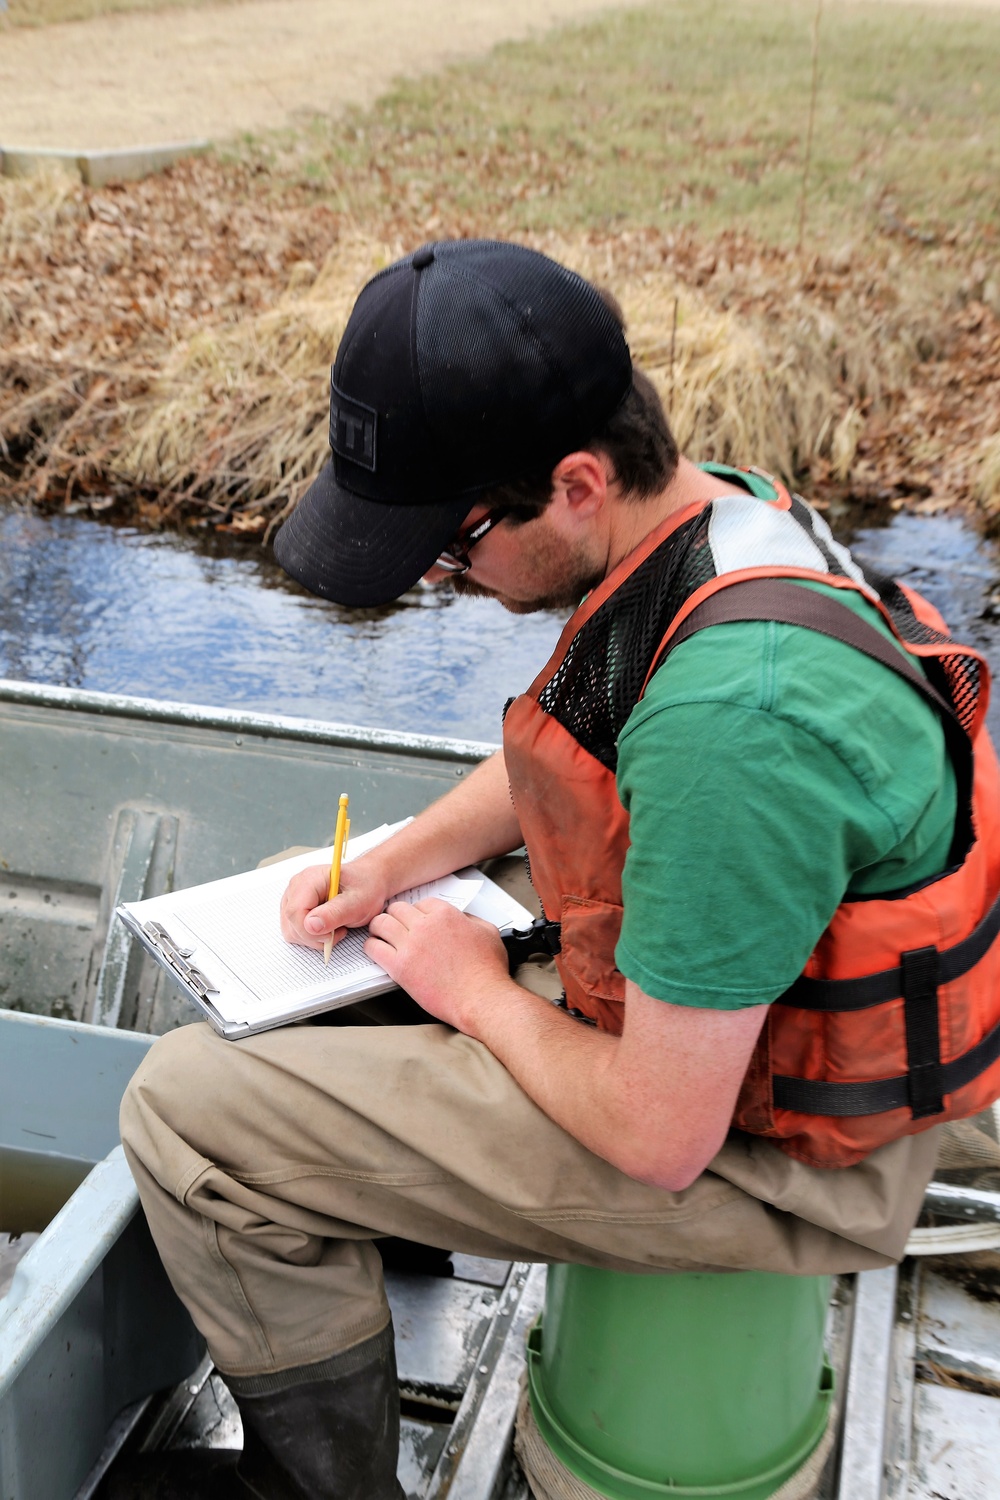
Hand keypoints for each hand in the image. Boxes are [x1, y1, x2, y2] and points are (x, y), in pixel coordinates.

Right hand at [279, 857, 389, 951]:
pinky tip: (328, 927)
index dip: (310, 931)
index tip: (331, 934)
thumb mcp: (357, 902)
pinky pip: (295, 931)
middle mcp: (297, 886)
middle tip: (339, 930)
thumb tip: (310, 925)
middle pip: (291, 923)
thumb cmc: (366, 888)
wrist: (370, 881)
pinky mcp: (296, 908)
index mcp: (310, 879)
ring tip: (336, 927)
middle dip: (314, 936)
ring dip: (313, 938)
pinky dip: (311, 936)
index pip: (295, 912)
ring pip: (291, 930)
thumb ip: (334, 914)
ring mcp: (294, 897)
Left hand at [364, 898, 511, 1029]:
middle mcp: (425, 926)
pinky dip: (371, 947)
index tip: (415, 920)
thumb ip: (471, 920)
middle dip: (396, 916)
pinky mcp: (400, 967)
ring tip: (379, 934)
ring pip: (381, 923)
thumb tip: (461, 918)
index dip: (417, 912)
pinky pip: (373, 948)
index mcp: (446, 915)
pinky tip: (376, 950)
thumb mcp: (488, 933)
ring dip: (379, 927)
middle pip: (397, 909)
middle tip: (394, 925)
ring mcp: (410, 945)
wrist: (481, 999)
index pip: (421, 903)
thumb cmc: (487, 972)